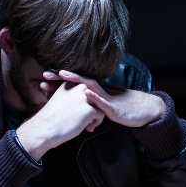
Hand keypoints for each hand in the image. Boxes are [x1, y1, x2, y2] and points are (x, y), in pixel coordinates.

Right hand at [16, 82, 104, 159]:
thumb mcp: (59, 99)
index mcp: (70, 83)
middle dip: (92, 108)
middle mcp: (78, 87)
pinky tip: (88, 128)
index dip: (85, 102)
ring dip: (95, 116)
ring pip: (100, 105)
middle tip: (84, 120)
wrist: (44, 128)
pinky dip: (97, 122)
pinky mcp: (89, 110)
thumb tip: (81, 101)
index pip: (86, 90)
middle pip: (95, 97)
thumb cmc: (51, 118)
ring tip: (87, 125)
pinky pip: (101, 114)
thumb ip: (70, 96)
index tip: (78, 112)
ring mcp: (85, 98)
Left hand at [45, 70, 165, 127]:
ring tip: (62, 74)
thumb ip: (89, 107)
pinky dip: (95, 97)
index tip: (41, 79)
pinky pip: (104, 101)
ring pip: (89, 85)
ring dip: (75, 79)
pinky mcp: (114, 107)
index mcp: (94, 91)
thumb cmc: (122, 109)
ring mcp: (107, 97)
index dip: (58, 81)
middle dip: (60, 78)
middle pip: (77, 80)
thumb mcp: (102, 107)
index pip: (74, 83)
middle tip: (43, 75)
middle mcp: (99, 90)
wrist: (143, 111)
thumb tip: (75, 111)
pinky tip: (86, 94)